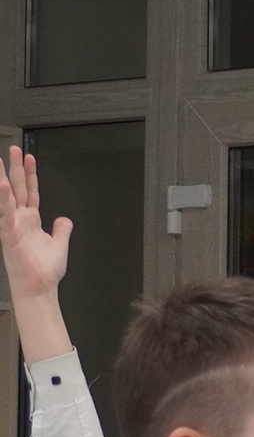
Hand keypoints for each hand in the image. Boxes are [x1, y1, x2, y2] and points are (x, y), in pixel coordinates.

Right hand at [0, 147, 71, 299]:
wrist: (40, 288)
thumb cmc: (44, 270)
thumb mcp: (59, 244)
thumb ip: (61, 230)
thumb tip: (64, 219)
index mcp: (30, 220)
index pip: (30, 191)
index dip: (30, 174)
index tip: (28, 157)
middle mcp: (19, 220)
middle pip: (18, 189)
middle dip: (15, 168)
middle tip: (13, 149)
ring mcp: (12, 227)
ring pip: (7, 199)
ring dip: (2, 180)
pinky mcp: (9, 237)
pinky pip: (5, 217)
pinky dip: (4, 202)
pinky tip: (2, 188)